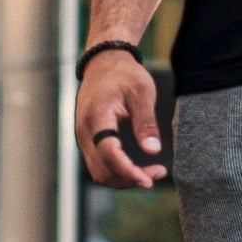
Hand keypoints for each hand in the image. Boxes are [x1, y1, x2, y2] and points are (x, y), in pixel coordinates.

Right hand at [75, 49, 166, 188]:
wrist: (103, 62)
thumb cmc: (124, 74)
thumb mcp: (141, 92)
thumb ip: (146, 122)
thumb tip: (153, 151)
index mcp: (97, 116)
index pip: (108, 153)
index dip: (128, 170)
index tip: (149, 179)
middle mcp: (84, 131)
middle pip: (102, 169)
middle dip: (129, 179)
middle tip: (158, 174)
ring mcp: (83, 137)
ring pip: (99, 171)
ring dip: (124, 178)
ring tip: (151, 173)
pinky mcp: (87, 140)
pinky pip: (99, 163)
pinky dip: (117, 171)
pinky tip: (137, 167)